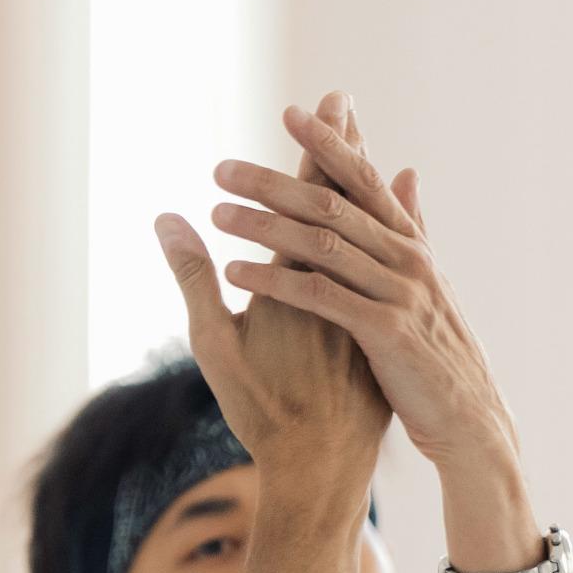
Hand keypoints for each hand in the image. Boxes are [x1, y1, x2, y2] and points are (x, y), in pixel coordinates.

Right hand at [156, 91, 388, 477]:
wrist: (322, 469)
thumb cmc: (260, 412)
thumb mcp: (214, 347)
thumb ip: (193, 279)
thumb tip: (169, 218)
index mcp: (297, 280)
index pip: (311, 197)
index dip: (316, 149)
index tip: (328, 103)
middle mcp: (340, 284)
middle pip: (347, 203)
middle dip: (344, 152)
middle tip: (348, 105)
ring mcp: (366, 308)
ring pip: (372, 236)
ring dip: (370, 193)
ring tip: (375, 157)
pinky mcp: (380, 335)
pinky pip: (388, 273)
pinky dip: (392, 241)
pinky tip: (403, 229)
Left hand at [204, 101, 518, 474]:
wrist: (467, 418)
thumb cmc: (437, 353)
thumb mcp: (427, 280)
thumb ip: (411, 225)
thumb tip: (406, 170)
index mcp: (410, 244)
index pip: (364, 180)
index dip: (329, 143)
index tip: (291, 112)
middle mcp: (406, 259)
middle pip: (333, 204)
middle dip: (275, 181)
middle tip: (223, 168)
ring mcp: (398, 293)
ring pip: (322, 245)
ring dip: (265, 226)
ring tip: (217, 213)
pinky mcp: (385, 332)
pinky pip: (321, 297)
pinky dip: (275, 281)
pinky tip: (234, 273)